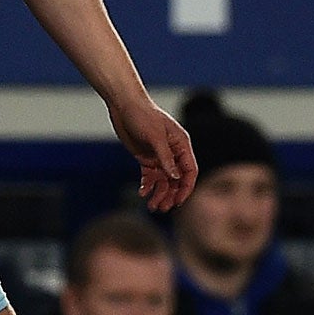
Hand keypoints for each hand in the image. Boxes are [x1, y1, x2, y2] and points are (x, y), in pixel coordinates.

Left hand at [111, 97, 196, 211]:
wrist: (124, 106)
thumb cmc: (143, 116)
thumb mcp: (155, 136)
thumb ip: (165, 157)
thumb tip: (175, 176)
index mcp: (182, 146)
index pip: (189, 171)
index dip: (186, 188)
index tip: (178, 201)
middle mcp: (173, 153)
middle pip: (177, 179)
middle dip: (171, 195)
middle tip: (162, 208)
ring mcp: (159, 156)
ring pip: (163, 180)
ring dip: (159, 194)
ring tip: (152, 207)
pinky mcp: (146, 158)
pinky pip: (150, 176)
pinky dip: (147, 186)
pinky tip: (142, 194)